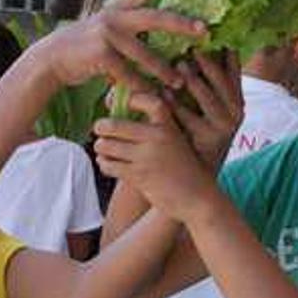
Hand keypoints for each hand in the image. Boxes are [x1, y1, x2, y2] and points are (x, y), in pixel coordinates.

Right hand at [30, 0, 205, 91]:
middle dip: (180, 23)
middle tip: (203, 29)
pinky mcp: (101, 54)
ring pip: (144, 54)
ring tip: (178, 80)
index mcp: (115, 10)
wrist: (50, 60)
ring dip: (163, 69)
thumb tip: (150, 34)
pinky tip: (151, 93)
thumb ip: (123, 29)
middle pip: (154, 18)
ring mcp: (106, 34)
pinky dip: (140, 85)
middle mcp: (113, 17)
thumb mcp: (100, 30)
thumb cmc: (81, 50)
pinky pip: (128, 73)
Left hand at [93, 93, 219, 221]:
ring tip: (103, 148)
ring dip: (100, 147)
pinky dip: (104, 163)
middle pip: (113, 125)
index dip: (130, 99)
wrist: (197, 198)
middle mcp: (157, 138)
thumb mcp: (179, 140)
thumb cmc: (186, 167)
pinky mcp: (138, 176)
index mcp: (169, 125)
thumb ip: (158, 125)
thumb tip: (127, 105)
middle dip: (101, 127)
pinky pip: (109, 165)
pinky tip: (108, 163)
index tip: (123, 104)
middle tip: (100, 129)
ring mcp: (146, 157)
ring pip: (106, 146)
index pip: (145, 101)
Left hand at [167, 50, 243, 169]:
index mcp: (238, 101)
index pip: (233, 70)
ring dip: (192, 80)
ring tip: (177, 65)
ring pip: (207, 98)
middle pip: (221, 81)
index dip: (222, 52)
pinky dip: (176, 103)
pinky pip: (189, 118)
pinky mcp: (206, 141)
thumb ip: (210, 83)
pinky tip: (162, 93)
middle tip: (189, 47)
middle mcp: (234, 114)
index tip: (206, 36)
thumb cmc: (199, 134)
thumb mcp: (213, 109)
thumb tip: (206, 45)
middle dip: (206, 63)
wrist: (195, 179)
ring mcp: (222, 129)